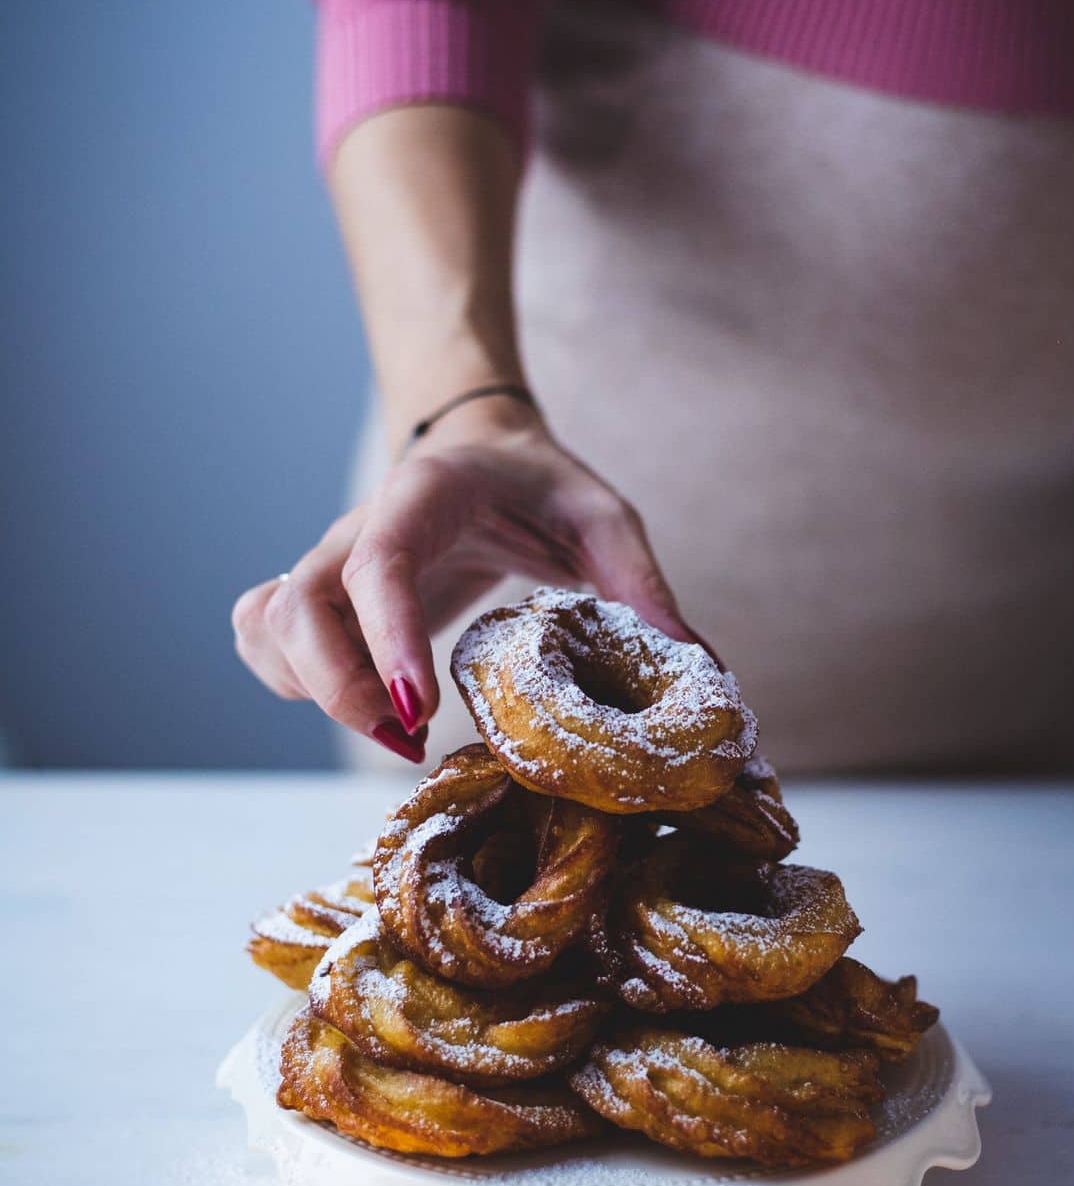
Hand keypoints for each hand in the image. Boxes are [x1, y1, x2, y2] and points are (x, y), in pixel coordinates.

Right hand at [231, 402, 699, 759]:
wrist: (479, 446)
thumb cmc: (540, 483)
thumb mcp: (604, 516)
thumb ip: (643, 585)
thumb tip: (698, 670)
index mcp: (422, 496)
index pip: (377, 564)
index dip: (386, 639)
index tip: (419, 709)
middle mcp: (357, 531)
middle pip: (295, 609)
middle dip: (339, 690)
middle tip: (411, 739)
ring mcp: (327, 564)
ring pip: (267, 628)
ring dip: (311, 691)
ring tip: (396, 729)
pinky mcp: (318, 596)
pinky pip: (262, 638)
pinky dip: (288, 681)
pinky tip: (363, 704)